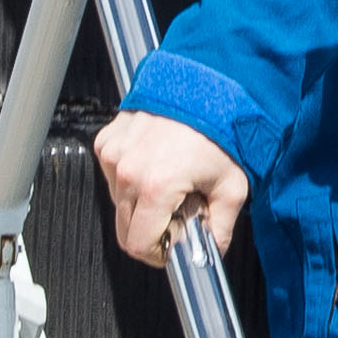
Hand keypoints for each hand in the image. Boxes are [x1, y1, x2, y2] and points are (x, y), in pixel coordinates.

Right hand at [95, 112, 249, 263]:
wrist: (205, 84)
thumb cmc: (220, 129)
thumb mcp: (231, 186)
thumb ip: (221, 228)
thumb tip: (212, 252)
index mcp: (155, 187)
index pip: (138, 245)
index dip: (158, 253)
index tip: (172, 246)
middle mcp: (127, 171)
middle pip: (125, 229)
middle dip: (151, 230)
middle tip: (177, 214)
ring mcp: (113, 154)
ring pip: (118, 203)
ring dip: (140, 204)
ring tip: (170, 184)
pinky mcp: (106, 141)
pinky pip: (113, 176)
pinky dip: (131, 179)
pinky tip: (156, 165)